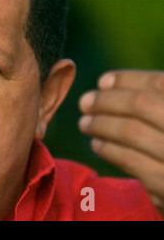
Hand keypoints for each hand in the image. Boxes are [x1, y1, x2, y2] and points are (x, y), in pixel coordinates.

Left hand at [78, 70, 163, 217]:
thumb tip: (104, 84)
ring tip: (85, 123)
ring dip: (100, 124)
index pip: (159, 83)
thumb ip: (152, 100)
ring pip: (130, 131)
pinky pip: (130, 160)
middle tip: (84, 103)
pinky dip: (108, 149)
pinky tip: (97, 144)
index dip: (127, 80)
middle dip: (105, 101)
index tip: (102, 82)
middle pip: (140, 104)